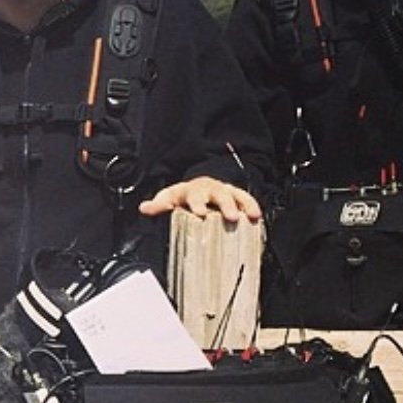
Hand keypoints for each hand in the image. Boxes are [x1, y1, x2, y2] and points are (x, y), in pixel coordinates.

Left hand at [138, 177, 261, 221]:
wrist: (201, 185)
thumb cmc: (185, 195)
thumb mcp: (169, 197)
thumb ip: (159, 205)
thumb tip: (144, 208)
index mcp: (192, 191)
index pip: (194, 197)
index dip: (198, 204)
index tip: (200, 212)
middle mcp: (211, 190)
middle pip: (219, 195)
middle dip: (225, 206)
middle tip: (231, 217)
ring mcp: (225, 192)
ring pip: (236, 196)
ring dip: (243, 206)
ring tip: (250, 217)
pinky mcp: (237, 197)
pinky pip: (246, 200)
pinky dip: (252, 207)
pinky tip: (257, 217)